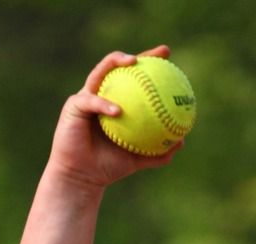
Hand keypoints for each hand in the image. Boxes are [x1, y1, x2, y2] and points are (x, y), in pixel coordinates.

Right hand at [49, 48, 182, 189]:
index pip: (133, 77)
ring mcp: (86, 96)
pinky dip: (104, 104)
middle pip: (118, 65)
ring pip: (101, 72)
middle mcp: (101, 93)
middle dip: (138, 55)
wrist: (81, 177)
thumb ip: (157, 151)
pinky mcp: (73, 105)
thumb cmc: (107, 167)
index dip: (150, 63)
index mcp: (115, 100)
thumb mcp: (137, 160)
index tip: (167, 56)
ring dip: (116, 63)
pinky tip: (117, 110)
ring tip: (133, 63)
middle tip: (159, 54)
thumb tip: (182, 141)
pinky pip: (92, 101)